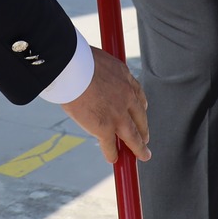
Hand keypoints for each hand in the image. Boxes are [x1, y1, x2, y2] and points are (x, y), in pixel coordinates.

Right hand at [58, 46, 150, 163]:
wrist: (72, 67)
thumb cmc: (78, 59)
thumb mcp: (98, 60)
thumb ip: (101, 71)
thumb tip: (90, 73)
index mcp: (125, 78)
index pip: (138, 95)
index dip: (140, 107)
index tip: (142, 112)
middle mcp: (126, 98)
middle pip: (140, 118)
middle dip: (143, 130)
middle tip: (145, 138)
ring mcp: (117, 115)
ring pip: (133, 137)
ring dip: (139, 148)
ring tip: (143, 155)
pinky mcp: (104, 128)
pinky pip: (111, 146)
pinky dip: (112, 154)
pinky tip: (114, 159)